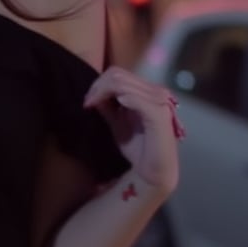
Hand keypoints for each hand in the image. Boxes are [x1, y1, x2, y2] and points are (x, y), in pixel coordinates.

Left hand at [83, 65, 181, 193]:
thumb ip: (108, 107)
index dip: (98, 84)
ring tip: (93, 105)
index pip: (118, 74)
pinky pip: (139, 100)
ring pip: (124, 84)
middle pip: (119, 75)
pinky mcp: (160, 115)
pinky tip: (117, 105)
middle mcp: (155, 92)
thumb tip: (94, 92)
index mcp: (146, 92)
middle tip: (87, 103)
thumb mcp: (117, 124)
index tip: (87, 102)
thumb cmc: (138, 149)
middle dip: (97, 88)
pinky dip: (125, 99)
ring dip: (103, 93)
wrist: (153, 172)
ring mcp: (159, 102)